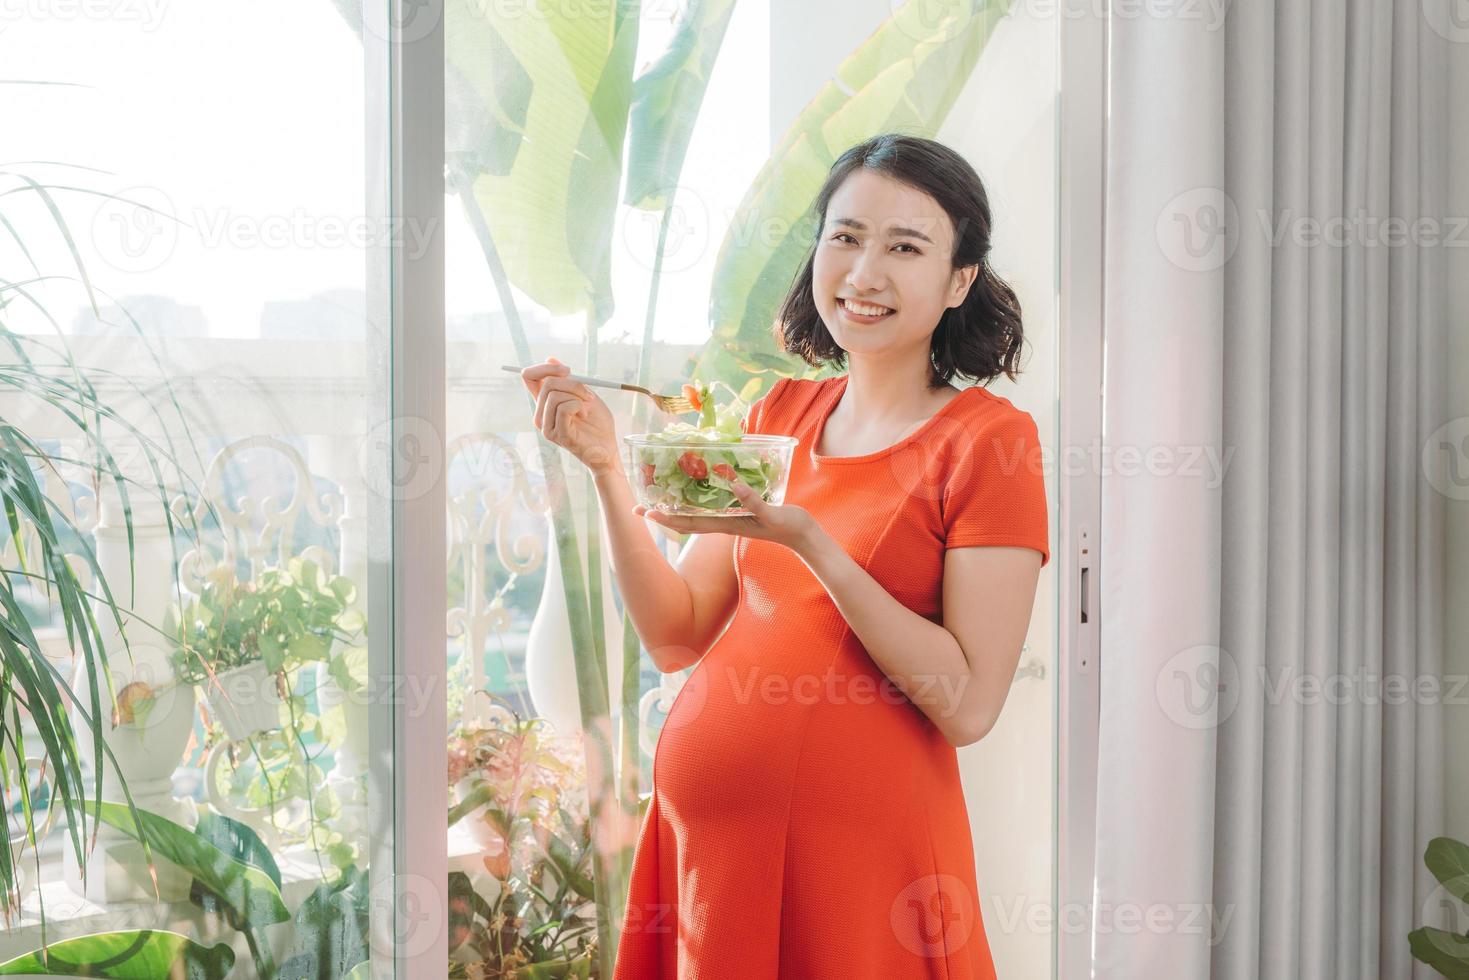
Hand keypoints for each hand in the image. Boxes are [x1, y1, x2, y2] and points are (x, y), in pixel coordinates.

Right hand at [519, 356, 619, 475]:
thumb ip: (567, 379)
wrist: (608, 447)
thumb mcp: (584, 394)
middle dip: (572, 383)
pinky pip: (564, 407)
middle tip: (588, 394)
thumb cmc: (597, 423)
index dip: (544, 368)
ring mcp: (546, 426)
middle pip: (547, 383)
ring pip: (555, 395)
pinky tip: (585, 415)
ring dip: (578, 396)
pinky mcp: (556, 434)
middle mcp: (541, 415)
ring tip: (587, 408)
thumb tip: (550, 359)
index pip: (529, 377)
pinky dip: (579, 406)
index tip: (566, 370)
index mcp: (545, 404)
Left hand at [633, 476, 821, 554]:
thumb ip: (753, 501)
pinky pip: (712, 506)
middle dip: (663, 514)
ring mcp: (731, 519)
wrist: (804, 536)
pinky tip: (695, 491)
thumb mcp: (771, 513)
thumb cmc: (789, 526)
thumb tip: (733, 485)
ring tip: (659, 498)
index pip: (689, 523)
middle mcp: (724, 523)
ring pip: (696, 514)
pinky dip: (699, 499)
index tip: (644, 512)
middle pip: (686, 520)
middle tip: (638, 506)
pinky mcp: (740, 512)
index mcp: (727, 524)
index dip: (666, 518)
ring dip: (677, 508)